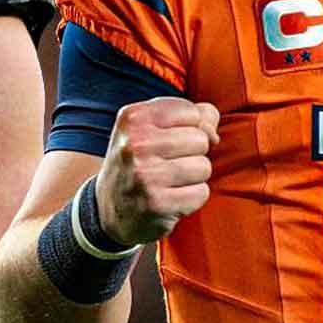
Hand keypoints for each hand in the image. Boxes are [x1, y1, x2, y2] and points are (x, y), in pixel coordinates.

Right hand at [95, 96, 219, 244]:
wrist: (109, 210)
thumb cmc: (140, 162)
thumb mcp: (151, 129)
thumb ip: (191, 116)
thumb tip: (213, 132)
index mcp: (133, 117)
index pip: (191, 112)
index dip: (190, 128)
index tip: (169, 140)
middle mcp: (136, 143)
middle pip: (201, 139)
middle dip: (193, 153)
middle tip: (167, 164)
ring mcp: (145, 175)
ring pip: (203, 167)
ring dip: (193, 177)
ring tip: (169, 181)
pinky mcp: (157, 204)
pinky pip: (201, 193)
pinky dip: (191, 198)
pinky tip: (170, 199)